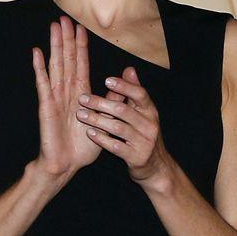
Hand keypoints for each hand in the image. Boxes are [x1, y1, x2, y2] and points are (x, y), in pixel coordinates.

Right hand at [32, 16, 102, 179]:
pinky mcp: (46, 105)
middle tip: (64, 17)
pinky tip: (36, 52)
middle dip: (67, 38)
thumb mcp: (104, 120)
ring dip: (55, 45)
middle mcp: (67, 90)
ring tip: (53, 27)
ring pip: (56, 65)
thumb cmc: (83, 145)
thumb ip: (112, 101)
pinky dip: (39, 67)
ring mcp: (55, 96)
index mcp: (80, 93)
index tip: (80, 26)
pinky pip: (42, 82)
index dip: (81, 45)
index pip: (81, 63)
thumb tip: (123, 84)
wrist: (66, 164)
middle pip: (67, 58)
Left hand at [77, 68, 172, 186]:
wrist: (155, 166)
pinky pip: (116, 146)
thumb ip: (133, 92)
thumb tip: (129, 69)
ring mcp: (145, 142)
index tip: (106, 80)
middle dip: (101, 103)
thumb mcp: (142, 113)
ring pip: (118, 127)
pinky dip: (102, 139)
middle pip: (124, 110)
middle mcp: (150, 125)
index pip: (140, 94)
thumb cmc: (142, 133)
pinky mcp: (137, 157)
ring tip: (81, 114)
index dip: (124, 86)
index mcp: (151, 111)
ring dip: (97, 120)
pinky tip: (90, 133)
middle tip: (82, 98)